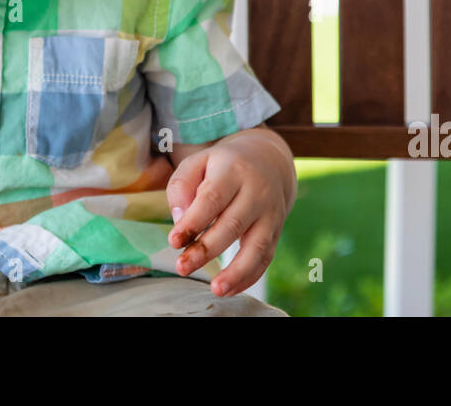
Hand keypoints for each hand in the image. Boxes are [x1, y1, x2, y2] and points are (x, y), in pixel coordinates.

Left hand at [165, 130, 295, 297]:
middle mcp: (256, 192)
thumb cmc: (223, 165)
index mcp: (233, 170)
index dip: (193, 221)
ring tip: (216, 289)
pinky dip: (248, 277)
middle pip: (233, 224)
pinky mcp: (276, 231)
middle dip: (206, 249)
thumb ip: (182, 186)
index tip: (174, 240)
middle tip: (182, 266)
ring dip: (236, 271)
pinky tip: (229, 289)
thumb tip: (179, 221)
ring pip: (257, 246)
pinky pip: (265, 258)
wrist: (269, 161)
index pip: (213, 198)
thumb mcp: (198, 161)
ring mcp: (270, 213)